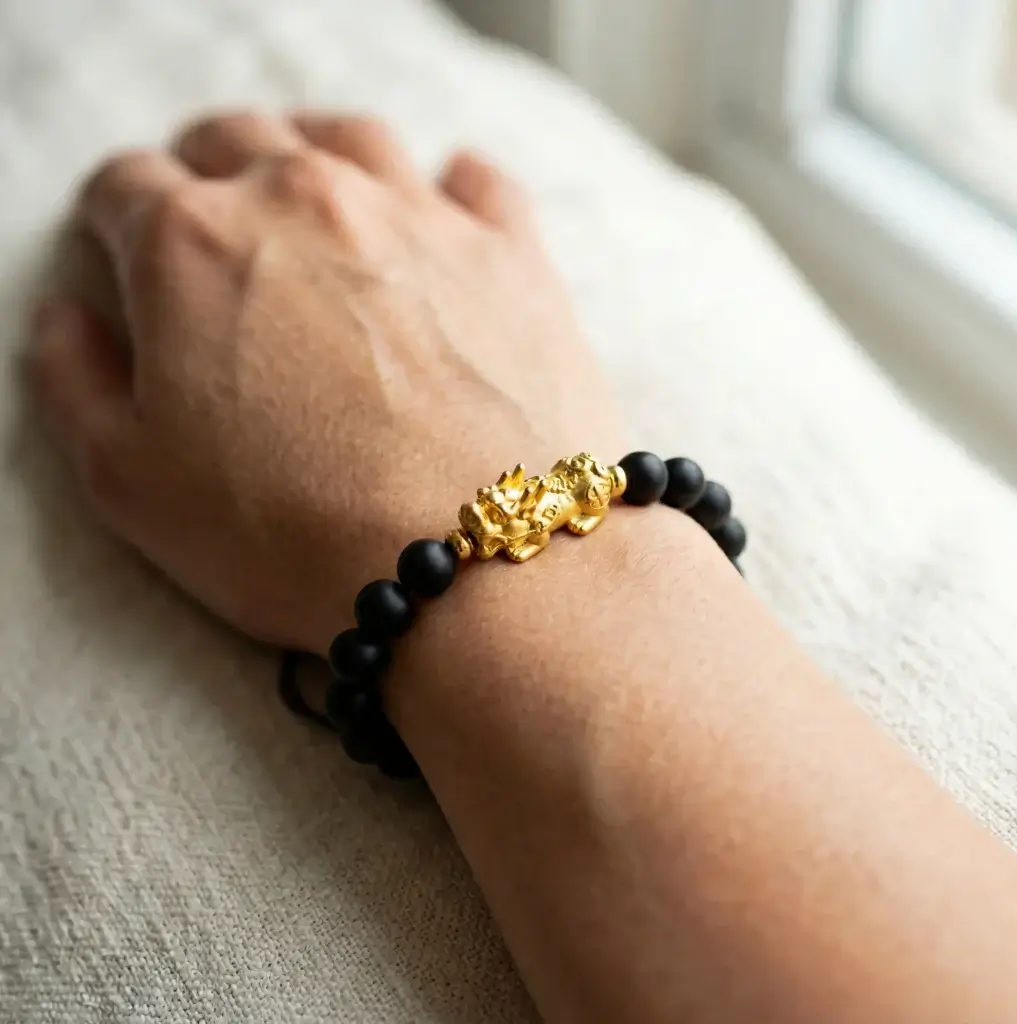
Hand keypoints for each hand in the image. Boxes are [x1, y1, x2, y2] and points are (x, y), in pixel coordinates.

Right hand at [31, 113, 623, 653]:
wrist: (476, 565)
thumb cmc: (297, 537)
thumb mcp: (129, 484)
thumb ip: (75, 382)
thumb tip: (68, 317)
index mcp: (193, 245)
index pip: (126, 189)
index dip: (114, 221)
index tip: (124, 250)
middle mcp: (305, 200)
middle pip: (235, 142)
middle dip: (204, 173)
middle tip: (209, 223)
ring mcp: (419, 216)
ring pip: (349, 138)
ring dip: (314, 153)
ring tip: (310, 196)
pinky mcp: (511, 253)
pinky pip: (476, 183)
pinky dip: (451, 189)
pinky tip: (442, 216)